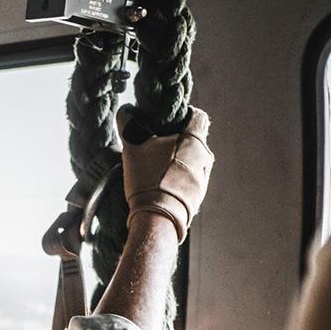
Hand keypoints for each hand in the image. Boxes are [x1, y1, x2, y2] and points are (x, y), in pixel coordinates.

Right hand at [117, 105, 213, 242]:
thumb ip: (130, 125)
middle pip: (193, 138)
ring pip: (191, 159)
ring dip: (176, 159)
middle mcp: (205, 156)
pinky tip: (159, 184)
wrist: (158, 219)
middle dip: (176, 139)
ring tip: (154, 167)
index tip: (166, 121)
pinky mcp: (198, 195)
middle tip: (154, 144)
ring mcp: (204, 177)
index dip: (182, 114)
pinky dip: (177, 177)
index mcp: (194, 139)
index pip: (197, 115)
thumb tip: (126, 110)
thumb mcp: (133, 148)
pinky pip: (189, 178)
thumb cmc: (148, 180)